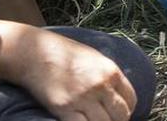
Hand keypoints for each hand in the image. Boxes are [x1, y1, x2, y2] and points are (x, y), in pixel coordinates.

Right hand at [0, 24, 135, 120]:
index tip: (121, 113)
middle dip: (117, 120)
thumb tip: (118, 95)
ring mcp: (83, 98)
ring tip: (96, 120)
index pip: (131, 99)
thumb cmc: (65, 54)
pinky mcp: (65, 108)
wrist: (36, 53)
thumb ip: (108, 76)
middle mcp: (100, 85)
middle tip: (109, 120)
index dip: (128, 109)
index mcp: (111, 71)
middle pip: (121, 115)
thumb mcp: (95, 58)